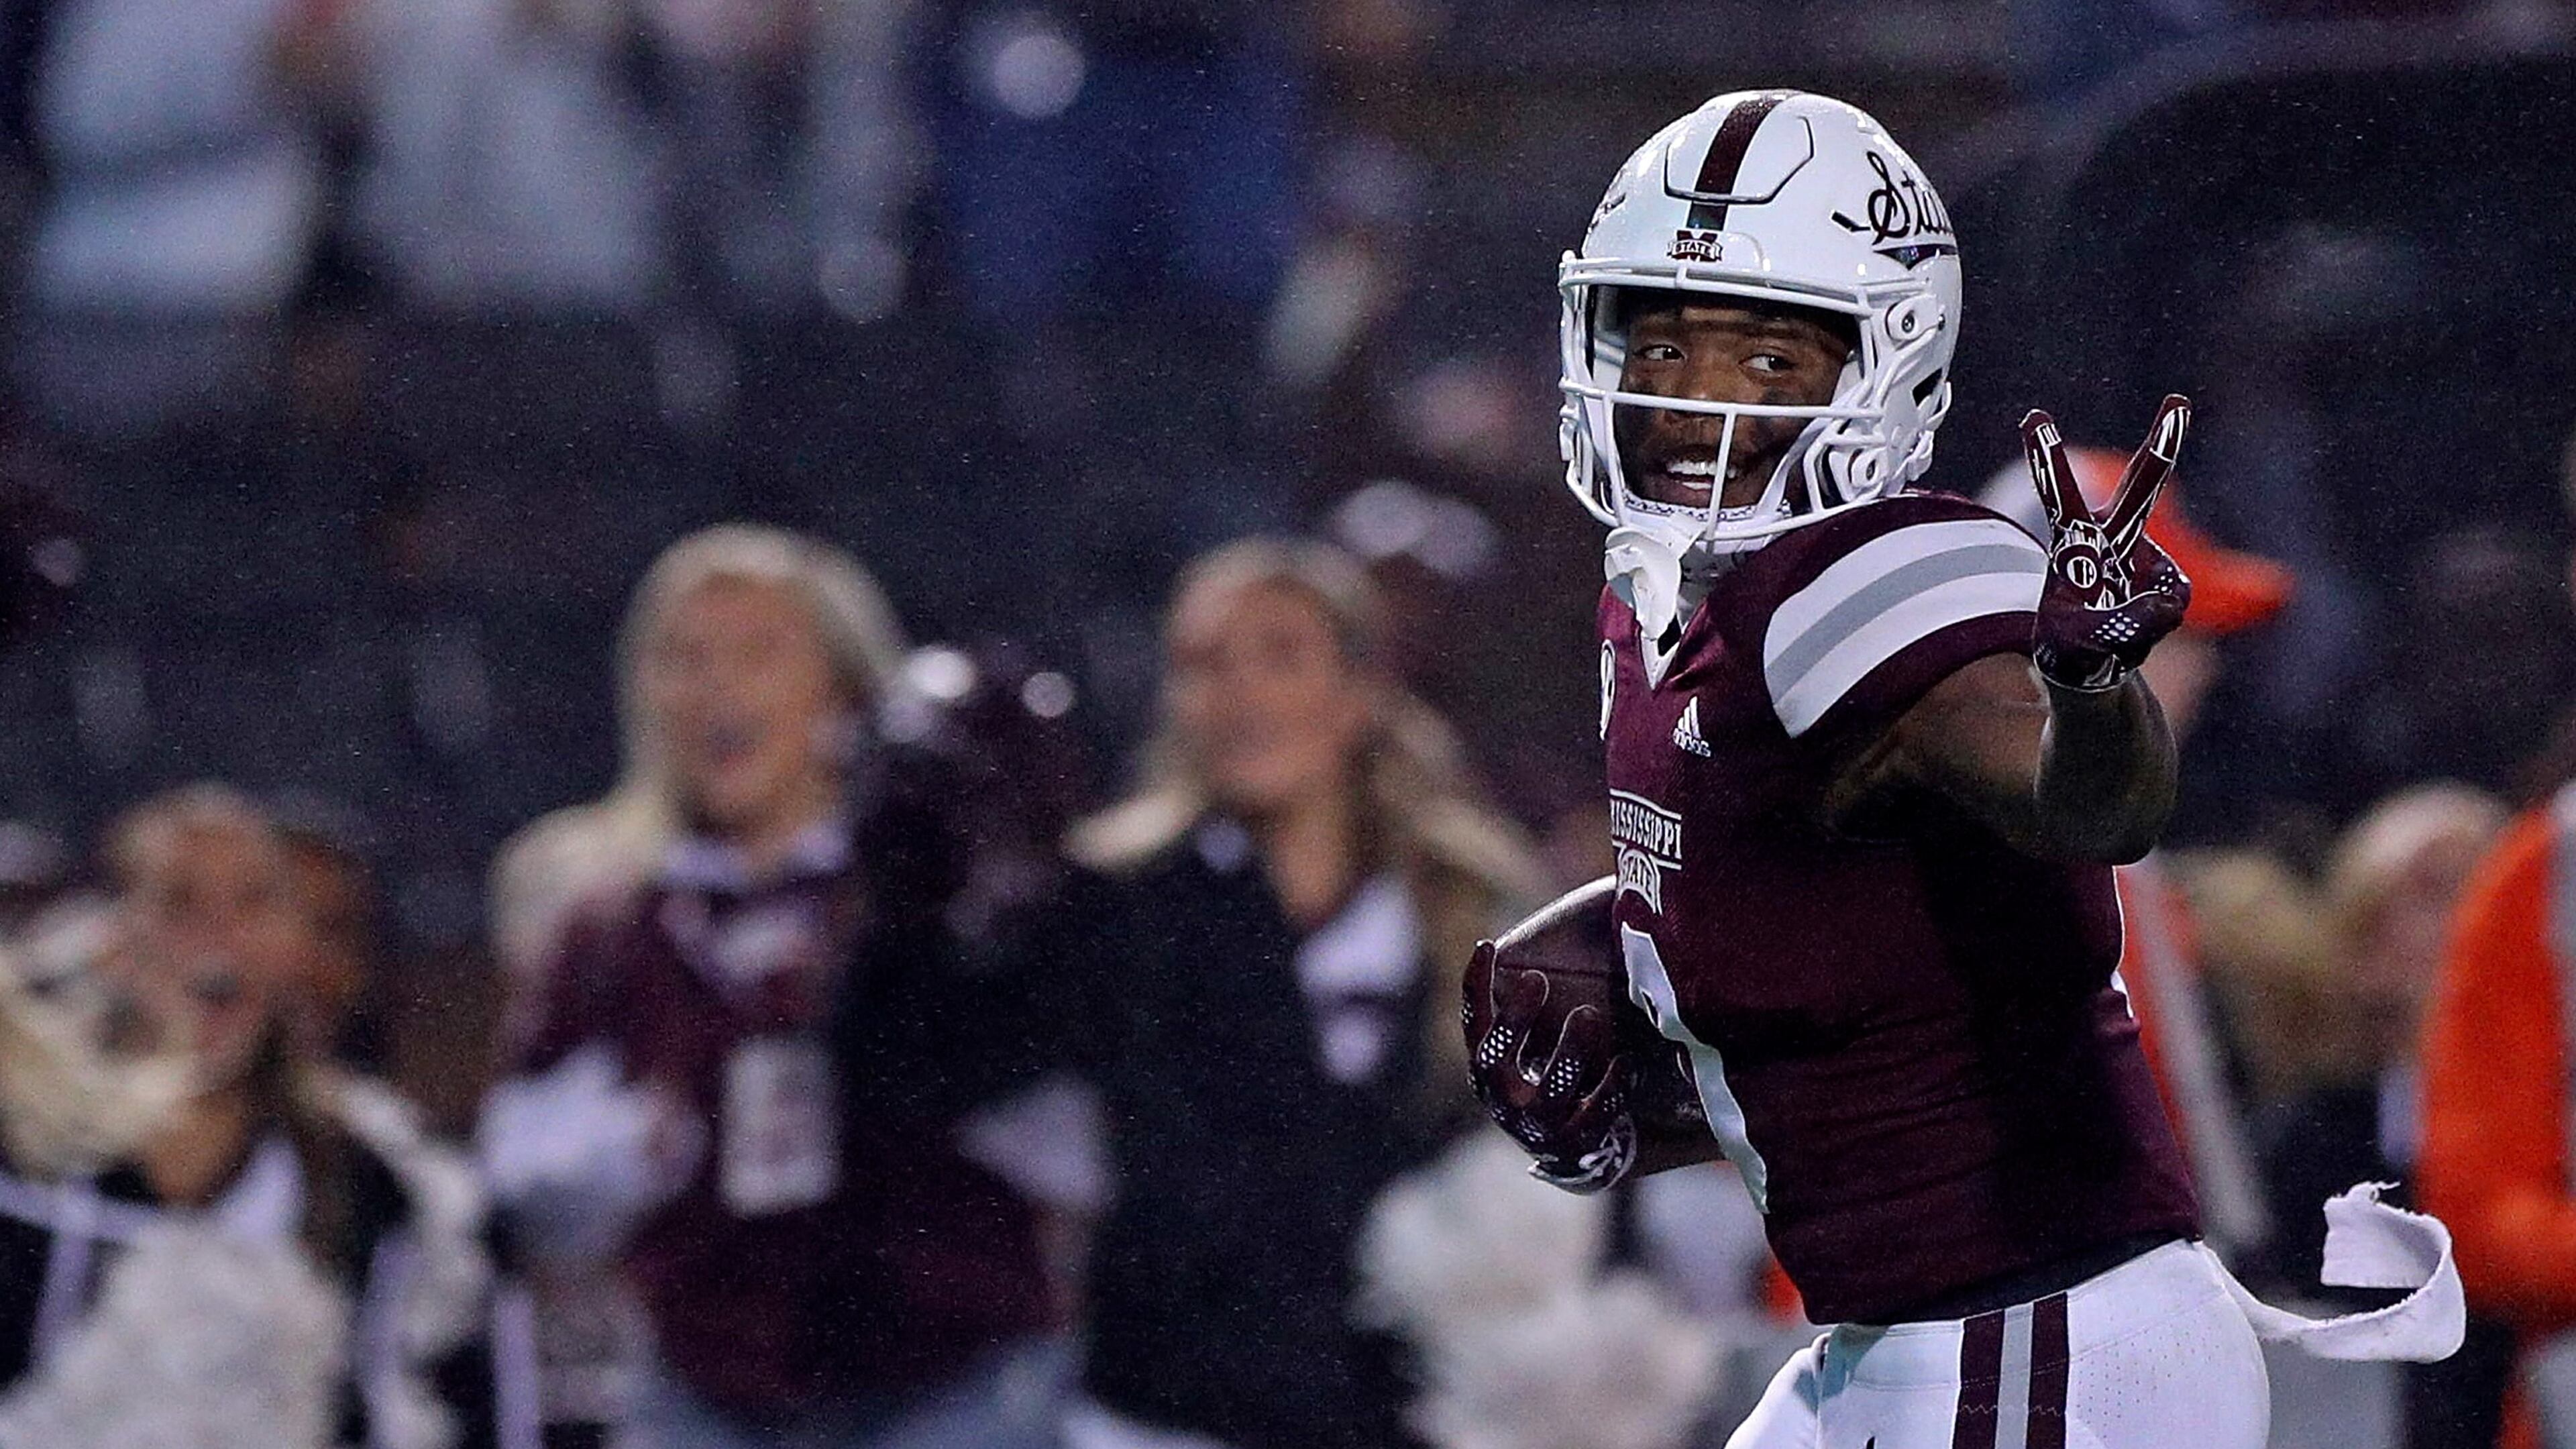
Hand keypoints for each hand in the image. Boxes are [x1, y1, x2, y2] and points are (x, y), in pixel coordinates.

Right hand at [1462, 941, 1636, 1193]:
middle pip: (1494, 1062)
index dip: (1475, 986)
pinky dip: (1606, 1091)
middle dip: (1514, 1021)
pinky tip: (1625, 1063)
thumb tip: (1589, 907)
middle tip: (1538, 979)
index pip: (1474, 1023)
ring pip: (1545, 1096)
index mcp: (1491, 1066)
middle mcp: (1505, 1099)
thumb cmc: (1566, 1063)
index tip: (1488, 944)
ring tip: (1589, 1015)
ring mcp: (1538, 1130)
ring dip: (1565, 1054)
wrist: (1585, 1142)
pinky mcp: (1576, 1149)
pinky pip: (1589, 1121)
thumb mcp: (1549, 1027)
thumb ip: (1548, 984)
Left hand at [2023, 396, 2193, 690]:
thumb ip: (2128, 621)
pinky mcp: (2167, 581)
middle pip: (2141, 488)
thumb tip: (2167, 601)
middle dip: (2163, 446)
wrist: (2093, 664)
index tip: (2034, 416)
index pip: (2057, 491)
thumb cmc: (2076, 644)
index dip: (2047, 456)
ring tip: (2115, 626)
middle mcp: (2110, 538)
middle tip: (2177, 401)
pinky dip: (2152, 624)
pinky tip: (2132, 631)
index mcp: (2073, 540)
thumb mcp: (2088, 640)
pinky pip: (2170, 602)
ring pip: (2163, 572)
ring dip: (2142, 605)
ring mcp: (2141, 557)